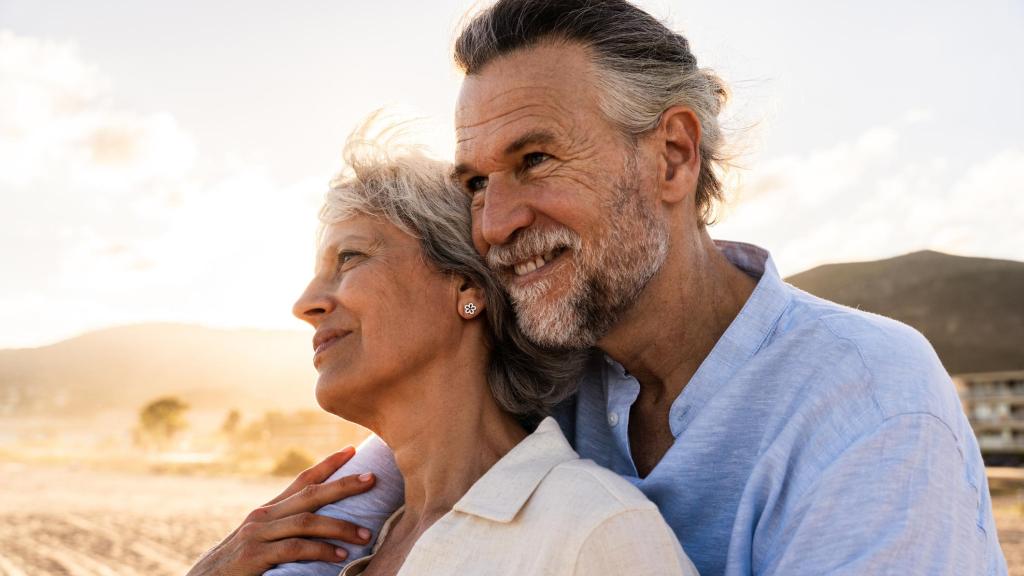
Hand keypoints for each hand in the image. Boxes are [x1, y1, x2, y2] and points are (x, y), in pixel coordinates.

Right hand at [186, 447, 375, 575]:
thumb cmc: (237, 567)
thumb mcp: (261, 542)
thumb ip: (285, 532)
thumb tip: (322, 527)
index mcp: (267, 511)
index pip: (302, 480)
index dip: (328, 464)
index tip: (353, 451)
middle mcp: (263, 516)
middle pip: (311, 494)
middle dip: (344, 484)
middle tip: (373, 479)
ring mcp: (257, 534)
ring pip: (307, 521)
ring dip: (340, 527)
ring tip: (366, 535)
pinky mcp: (254, 556)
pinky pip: (295, 549)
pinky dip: (321, 551)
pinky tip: (339, 556)